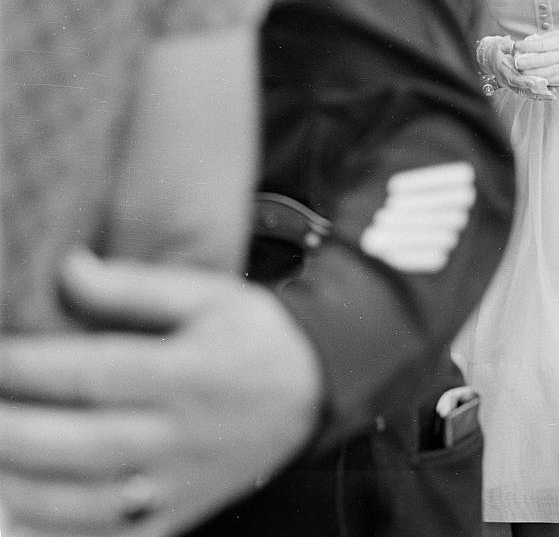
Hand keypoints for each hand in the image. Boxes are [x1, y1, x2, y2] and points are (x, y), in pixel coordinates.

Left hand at [0, 251, 322, 536]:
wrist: (310, 389)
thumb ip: (135, 286)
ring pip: (82, 503)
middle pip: (77, 445)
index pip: (93, 374)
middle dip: (9, 429)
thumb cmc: (251, 334)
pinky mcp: (175, 516)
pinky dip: (57, 531)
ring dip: (20, 485)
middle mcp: (179, 433)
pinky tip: (22, 506)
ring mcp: (175, 483)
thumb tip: (68, 268)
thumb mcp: (208, 293)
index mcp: (188, 372)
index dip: (29, 365)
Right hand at [476, 35, 552, 99]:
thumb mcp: (502, 45)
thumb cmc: (496, 50)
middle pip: (521, 89)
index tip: (535, 82)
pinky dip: (538, 95)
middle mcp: (506, 80)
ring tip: (552, 95)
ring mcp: (511, 85)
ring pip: (525, 93)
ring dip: (539, 95)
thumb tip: (518, 47)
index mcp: (502, 70)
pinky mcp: (516, 86)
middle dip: (535, 90)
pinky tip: (549, 95)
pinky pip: (527, 93)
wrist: (489, 57)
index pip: (513, 78)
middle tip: (547, 87)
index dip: (524, 82)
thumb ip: (511, 46)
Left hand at [515, 31, 558, 83]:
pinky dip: (538, 79)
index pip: (539, 45)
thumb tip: (527, 42)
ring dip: (529, 73)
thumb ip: (544, 40)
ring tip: (519, 71)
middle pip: (540, 61)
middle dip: (525, 62)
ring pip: (543, 73)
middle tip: (514, 61)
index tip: (516, 46)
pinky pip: (549, 79)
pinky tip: (530, 78)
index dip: (526, 46)